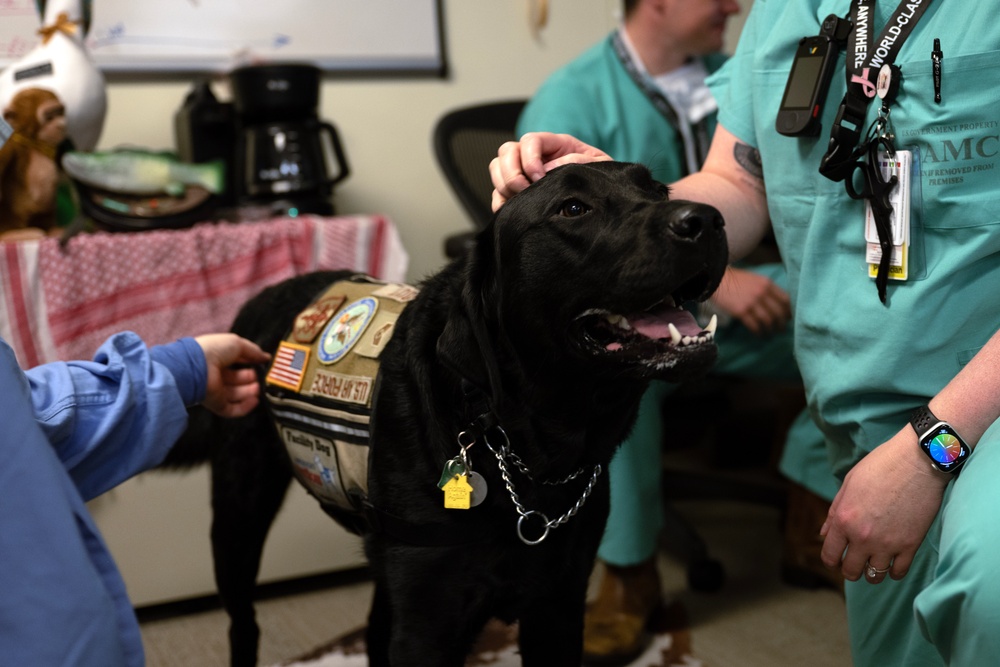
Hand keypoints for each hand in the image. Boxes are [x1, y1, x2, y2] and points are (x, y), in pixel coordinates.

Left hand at [194, 333, 270, 417]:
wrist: (196, 366)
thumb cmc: (215, 350)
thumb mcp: (236, 343)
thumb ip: (253, 351)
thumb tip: (266, 357)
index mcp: (218, 358)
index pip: (238, 363)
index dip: (251, 364)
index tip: (263, 364)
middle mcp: (217, 375)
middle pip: (239, 380)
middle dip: (252, 379)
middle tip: (264, 378)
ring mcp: (216, 391)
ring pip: (238, 395)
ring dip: (251, 392)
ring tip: (261, 388)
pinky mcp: (216, 405)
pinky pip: (233, 409)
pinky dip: (245, 407)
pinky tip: (255, 400)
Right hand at [489, 131, 611, 209]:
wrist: (602, 200)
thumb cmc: (600, 178)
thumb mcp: (598, 165)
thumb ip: (578, 161)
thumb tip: (549, 168)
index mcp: (555, 144)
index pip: (530, 140)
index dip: (529, 158)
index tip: (539, 178)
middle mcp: (535, 155)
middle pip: (506, 151)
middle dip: (511, 172)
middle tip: (525, 190)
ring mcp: (523, 173)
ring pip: (497, 168)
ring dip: (504, 184)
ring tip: (522, 200)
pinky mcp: (517, 192)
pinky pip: (497, 193)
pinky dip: (500, 201)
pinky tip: (514, 210)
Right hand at [709, 268, 790, 334]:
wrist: (717, 280)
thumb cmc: (736, 280)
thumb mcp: (755, 279)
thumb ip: (767, 289)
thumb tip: (777, 303)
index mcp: (767, 284)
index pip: (786, 300)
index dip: (789, 311)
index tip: (789, 317)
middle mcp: (762, 293)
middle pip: (778, 312)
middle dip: (782, 323)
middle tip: (781, 328)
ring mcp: (752, 302)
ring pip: (768, 320)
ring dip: (771, 329)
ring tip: (770, 333)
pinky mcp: (741, 311)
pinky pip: (754, 325)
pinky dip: (758, 331)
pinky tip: (759, 334)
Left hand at [819, 426, 948, 583]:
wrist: (917, 461)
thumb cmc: (880, 466)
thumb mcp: (849, 484)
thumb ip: (835, 512)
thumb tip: (825, 533)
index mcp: (844, 520)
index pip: (830, 555)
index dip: (831, 560)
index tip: (836, 559)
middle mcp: (863, 537)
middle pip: (850, 571)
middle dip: (849, 569)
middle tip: (854, 563)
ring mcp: (888, 543)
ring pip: (875, 575)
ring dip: (872, 572)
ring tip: (873, 564)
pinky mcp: (911, 545)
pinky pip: (899, 572)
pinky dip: (894, 572)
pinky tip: (893, 564)